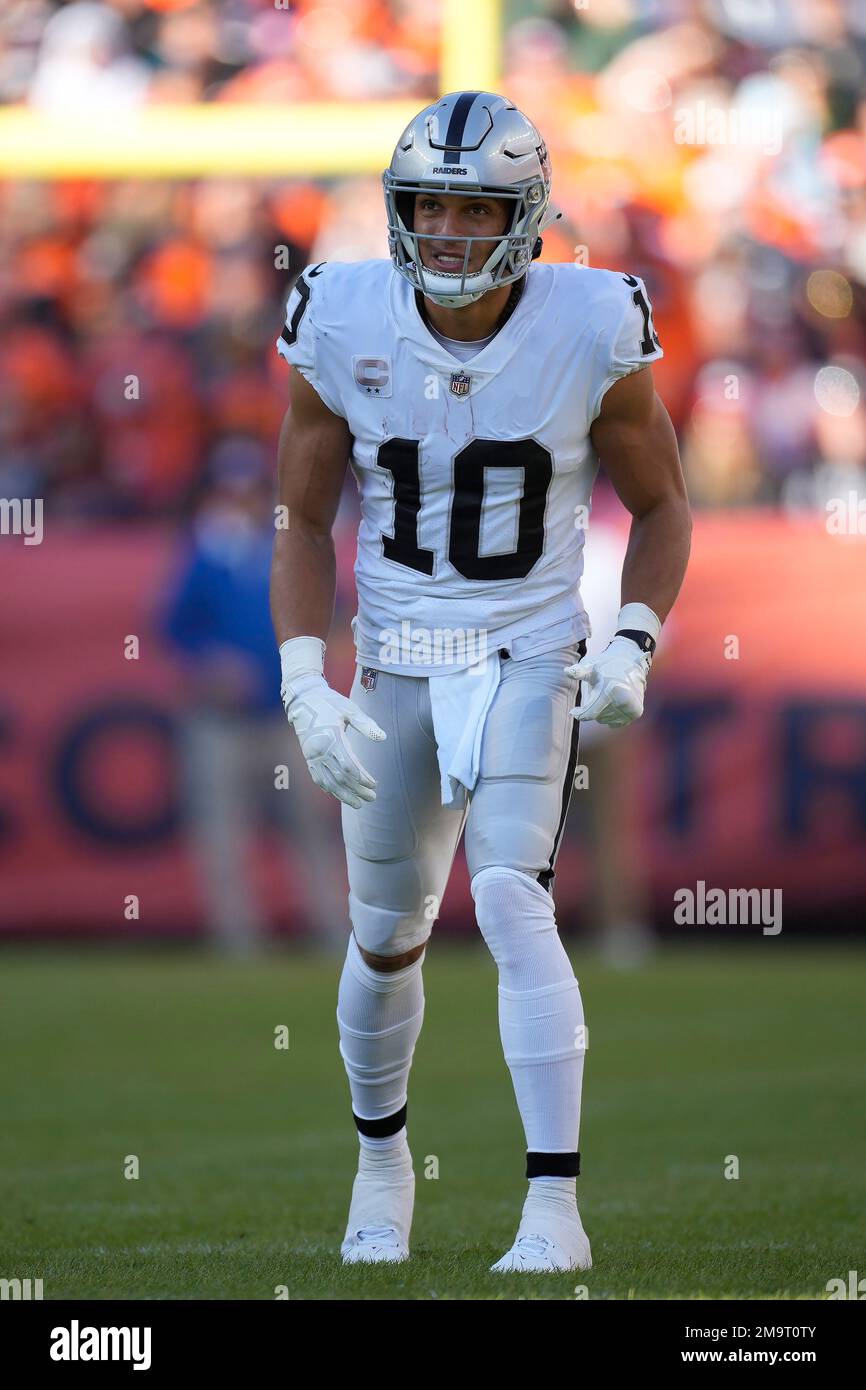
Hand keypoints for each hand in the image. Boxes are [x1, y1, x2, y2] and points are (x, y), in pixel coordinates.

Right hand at [283, 672, 385, 808]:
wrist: (303, 698)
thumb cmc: (330, 702)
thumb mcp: (350, 709)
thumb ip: (366, 724)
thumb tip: (383, 738)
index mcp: (332, 739)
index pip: (349, 767)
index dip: (362, 779)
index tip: (374, 784)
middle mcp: (319, 751)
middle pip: (340, 778)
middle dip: (356, 790)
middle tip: (372, 798)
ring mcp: (311, 755)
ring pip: (328, 782)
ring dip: (343, 795)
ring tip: (358, 804)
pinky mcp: (308, 757)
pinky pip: (318, 777)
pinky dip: (328, 788)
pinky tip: (338, 794)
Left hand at [564, 636, 650, 727]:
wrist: (631, 662)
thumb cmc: (606, 664)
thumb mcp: (591, 666)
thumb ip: (579, 672)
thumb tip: (566, 671)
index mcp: (610, 690)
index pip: (590, 713)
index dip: (579, 713)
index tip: (573, 711)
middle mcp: (623, 700)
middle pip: (598, 717)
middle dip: (594, 708)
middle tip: (599, 693)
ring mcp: (631, 707)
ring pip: (607, 721)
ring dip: (603, 711)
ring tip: (608, 695)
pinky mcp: (636, 712)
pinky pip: (617, 723)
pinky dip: (612, 716)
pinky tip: (614, 703)